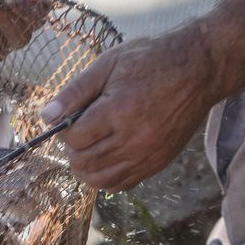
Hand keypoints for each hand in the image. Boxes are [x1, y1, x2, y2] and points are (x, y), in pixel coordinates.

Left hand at [41, 27, 215, 191]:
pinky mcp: (158, 163)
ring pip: (100, 180)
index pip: (73, 139)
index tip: (70, 118)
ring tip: (89, 146)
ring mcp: (148, 155)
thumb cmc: (151, 60)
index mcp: (118, 111)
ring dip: (86, 167)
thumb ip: (74, 92)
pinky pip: (122, 184)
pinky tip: (106, 157)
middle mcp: (134, 139)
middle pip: (83, 163)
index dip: (64, 130)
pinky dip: (106, 177)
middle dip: (72, 150)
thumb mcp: (108, 64)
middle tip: (78, 132)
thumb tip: (45, 116)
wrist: (199, 69)